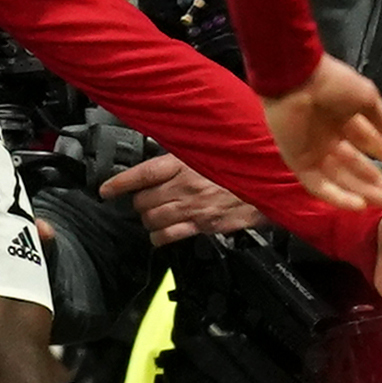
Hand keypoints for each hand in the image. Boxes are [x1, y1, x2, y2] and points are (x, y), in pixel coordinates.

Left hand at [100, 150, 260, 245]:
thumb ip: (190, 151)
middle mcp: (185, 185)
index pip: (142, 173)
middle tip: (141, 200)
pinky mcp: (205, 224)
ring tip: (151, 216)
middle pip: (143, 201)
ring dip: (147, 219)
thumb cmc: (247, 160)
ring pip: (152, 219)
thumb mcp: (215, 146)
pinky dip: (159, 237)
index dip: (119, 183)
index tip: (105, 189)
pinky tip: (159, 235)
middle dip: (138, 202)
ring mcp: (193, 207)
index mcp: (184, 161)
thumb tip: (172, 152)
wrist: (276, 179)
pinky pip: (170, 235)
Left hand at [263, 56, 381, 212]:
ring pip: (341, 178)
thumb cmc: (332, 82)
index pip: (369, 145)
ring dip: (364, 190)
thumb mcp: (367, 99)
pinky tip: (360, 204)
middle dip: (378, 181)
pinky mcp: (298, 162)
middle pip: (356, 166)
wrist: (297, 78)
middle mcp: (330, 138)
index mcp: (345, 119)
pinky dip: (338, 196)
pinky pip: (318, 185)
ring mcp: (313, 151)